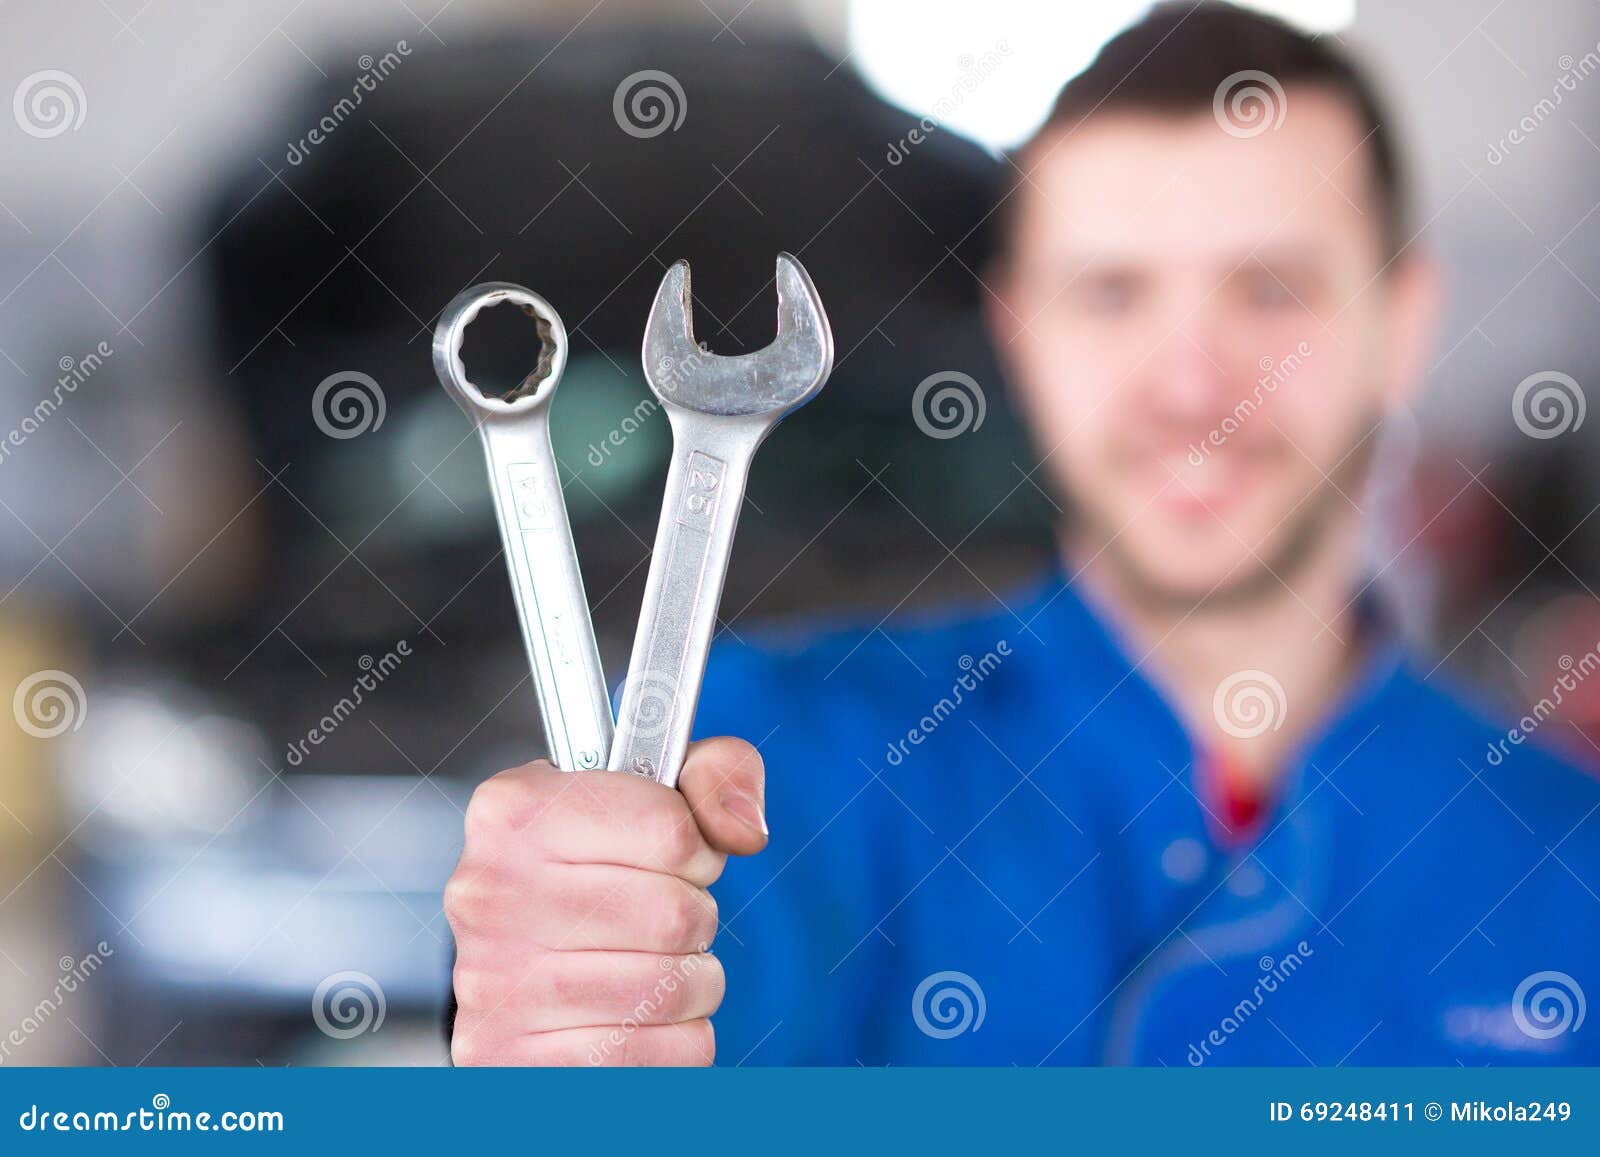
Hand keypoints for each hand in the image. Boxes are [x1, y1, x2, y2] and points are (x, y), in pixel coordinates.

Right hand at [445, 736, 766, 1065]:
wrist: (519, 956)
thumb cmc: (594, 866)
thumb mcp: (650, 791)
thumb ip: (715, 774)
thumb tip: (743, 829)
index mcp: (515, 810)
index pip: (670, 829)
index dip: (698, 848)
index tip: (678, 856)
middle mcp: (488, 894)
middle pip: (674, 916)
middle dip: (697, 917)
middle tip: (667, 916)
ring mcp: (493, 985)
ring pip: (670, 992)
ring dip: (693, 981)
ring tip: (657, 963)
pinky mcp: (510, 1061)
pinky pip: (656, 1059)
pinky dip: (678, 1041)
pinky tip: (642, 1017)